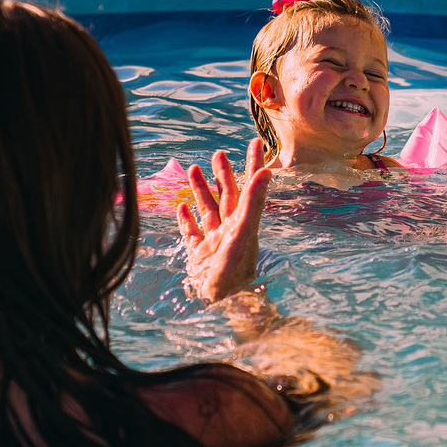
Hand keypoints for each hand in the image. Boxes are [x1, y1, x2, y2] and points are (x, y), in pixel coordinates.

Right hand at [177, 139, 271, 303]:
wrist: (221, 303)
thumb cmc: (234, 270)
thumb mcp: (243, 233)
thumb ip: (252, 203)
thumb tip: (265, 172)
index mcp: (243, 222)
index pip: (249, 186)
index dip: (253, 164)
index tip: (255, 142)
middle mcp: (230, 229)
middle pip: (228, 195)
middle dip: (223, 174)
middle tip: (218, 153)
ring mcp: (213, 241)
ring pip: (208, 209)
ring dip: (201, 190)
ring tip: (193, 169)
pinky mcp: (199, 254)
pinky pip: (192, 232)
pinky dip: (187, 219)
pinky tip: (182, 207)